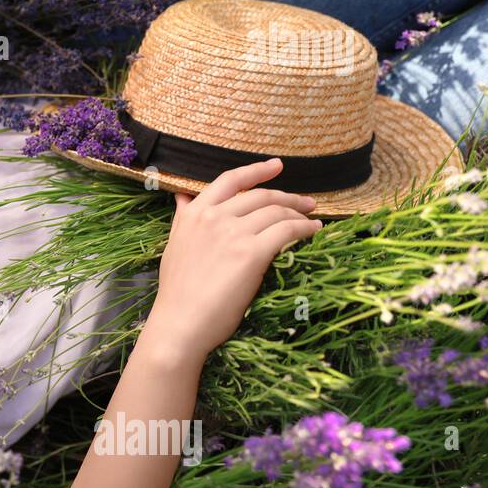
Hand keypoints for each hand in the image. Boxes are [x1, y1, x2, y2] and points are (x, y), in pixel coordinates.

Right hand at [146, 158, 322, 360]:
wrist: (181, 322)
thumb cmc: (178, 291)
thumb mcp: (175, 244)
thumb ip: (183, 218)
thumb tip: (182, 197)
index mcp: (195, 214)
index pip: (230, 181)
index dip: (256, 171)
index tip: (276, 166)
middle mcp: (214, 217)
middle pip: (260, 196)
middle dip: (287, 197)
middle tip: (306, 203)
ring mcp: (233, 233)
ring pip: (276, 211)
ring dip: (299, 213)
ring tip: (312, 219)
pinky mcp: (252, 253)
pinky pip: (287, 230)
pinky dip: (304, 228)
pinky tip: (313, 231)